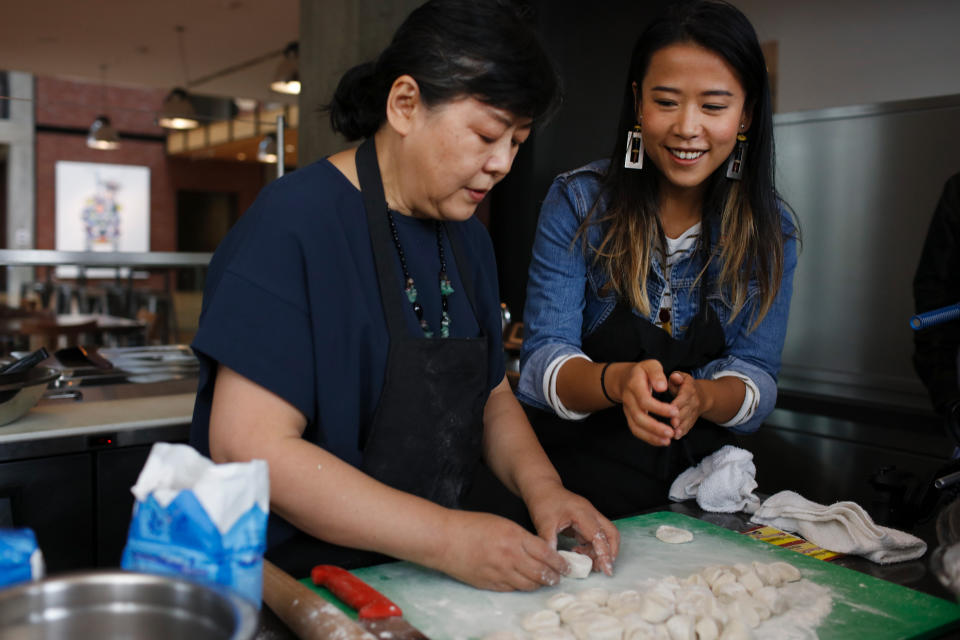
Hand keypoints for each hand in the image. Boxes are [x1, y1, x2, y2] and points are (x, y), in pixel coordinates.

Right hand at [436, 510, 567, 591]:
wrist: (444, 539)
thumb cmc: (470, 526)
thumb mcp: (502, 523)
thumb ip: (521, 537)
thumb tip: (538, 550)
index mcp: (515, 537)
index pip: (547, 554)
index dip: (560, 563)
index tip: (567, 566)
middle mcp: (510, 557)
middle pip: (541, 572)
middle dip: (554, 576)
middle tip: (560, 577)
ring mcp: (500, 573)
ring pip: (529, 584)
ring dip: (540, 584)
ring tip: (546, 581)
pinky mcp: (490, 584)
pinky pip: (513, 589)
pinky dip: (522, 586)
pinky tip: (525, 583)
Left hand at [524, 479, 619, 575]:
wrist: (542, 488)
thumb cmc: (544, 502)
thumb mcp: (543, 523)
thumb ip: (549, 542)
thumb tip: (552, 561)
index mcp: (582, 513)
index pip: (599, 536)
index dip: (604, 554)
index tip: (607, 570)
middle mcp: (591, 513)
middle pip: (611, 533)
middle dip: (611, 552)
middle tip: (603, 568)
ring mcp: (590, 516)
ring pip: (606, 535)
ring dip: (600, 551)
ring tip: (587, 562)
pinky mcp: (586, 520)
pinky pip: (596, 535)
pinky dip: (592, 547)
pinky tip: (578, 551)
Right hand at [611, 360, 677, 445]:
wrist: (624, 378)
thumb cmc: (642, 372)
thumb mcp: (650, 365)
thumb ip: (657, 374)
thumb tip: (663, 387)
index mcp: (634, 385)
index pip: (645, 400)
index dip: (659, 408)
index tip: (675, 411)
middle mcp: (628, 399)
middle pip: (639, 417)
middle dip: (655, 427)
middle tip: (671, 432)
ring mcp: (627, 410)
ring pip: (636, 427)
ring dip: (651, 436)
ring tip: (667, 441)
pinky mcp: (630, 417)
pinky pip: (636, 431)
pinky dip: (648, 438)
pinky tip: (661, 441)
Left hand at [667, 371, 705, 438]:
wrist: (701, 395)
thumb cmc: (684, 385)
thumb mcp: (681, 377)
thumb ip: (677, 377)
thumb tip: (675, 377)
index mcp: (689, 390)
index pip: (684, 396)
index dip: (678, 403)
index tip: (670, 408)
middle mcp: (693, 402)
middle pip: (686, 410)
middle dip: (679, 417)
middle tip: (672, 423)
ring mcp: (693, 412)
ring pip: (688, 420)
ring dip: (681, 427)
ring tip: (674, 433)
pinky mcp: (692, 420)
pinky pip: (689, 426)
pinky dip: (683, 432)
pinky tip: (676, 436)